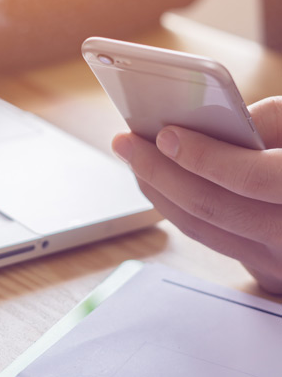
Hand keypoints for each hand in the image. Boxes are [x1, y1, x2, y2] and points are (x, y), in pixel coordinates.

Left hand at [112, 96, 281, 294]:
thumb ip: (266, 119)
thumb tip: (205, 124)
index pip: (253, 179)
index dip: (205, 156)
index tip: (165, 134)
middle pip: (211, 209)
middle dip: (159, 171)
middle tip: (124, 142)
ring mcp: (280, 263)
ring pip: (202, 229)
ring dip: (158, 190)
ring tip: (132, 157)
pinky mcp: (266, 273)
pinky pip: (209, 239)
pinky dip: (176, 208)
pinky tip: (158, 182)